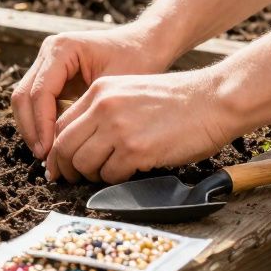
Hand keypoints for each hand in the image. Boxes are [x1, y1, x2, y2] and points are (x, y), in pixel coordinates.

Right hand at [12, 25, 175, 159]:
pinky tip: (54, 143)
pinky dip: (41, 123)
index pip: (40, 92)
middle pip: (23, 95)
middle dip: (31, 129)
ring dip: (32, 128)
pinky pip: (36, 102)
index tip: (50, 150)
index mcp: (62, 49)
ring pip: (24, 100)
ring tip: (47, 154)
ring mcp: (47, 63)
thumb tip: (66, 146)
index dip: (41, 124)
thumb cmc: (136, 60)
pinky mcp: (51, 75)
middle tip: (44, 157)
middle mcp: (49, 52)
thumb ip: (88, 112)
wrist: (144, 44)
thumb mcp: (115, 87)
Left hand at [45, 71, 231, 183]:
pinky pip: (110, 175)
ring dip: (91, 176)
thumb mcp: (131, 92)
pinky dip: (115, 180)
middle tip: (72, 179)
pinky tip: (130, 173)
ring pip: (83, 163)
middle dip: (65, 167)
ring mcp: (119, 128)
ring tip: (107, 175)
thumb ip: (103, 111)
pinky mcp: (136, 149)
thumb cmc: (178, 101)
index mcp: (100, 90)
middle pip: (64, 145)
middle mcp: (104, 106)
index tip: (58, 164)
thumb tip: (82, 142)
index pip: (61, 123)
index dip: (57, 148)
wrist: (214, 99)